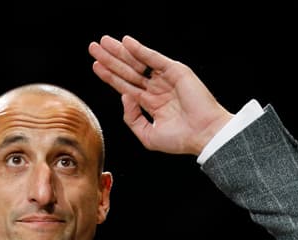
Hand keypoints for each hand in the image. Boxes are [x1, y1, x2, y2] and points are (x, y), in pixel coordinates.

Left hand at [88, 34, 234, 157]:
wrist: (203, 135)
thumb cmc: (181, 139)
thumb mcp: (148, 135)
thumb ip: (132, 118)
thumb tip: (124, 96)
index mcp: (152, 104)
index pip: (126, 86)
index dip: (110, 76)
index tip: (96, 66)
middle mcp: (157, 89)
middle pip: (128, 71)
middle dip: (110, 59)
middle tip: (93, 47)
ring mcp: (166, 79)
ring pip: (138, 62)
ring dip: (120, 51)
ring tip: (103, 42)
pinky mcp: (175, 71)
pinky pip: (153, 58)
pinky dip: (140, 49)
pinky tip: (126, 42)